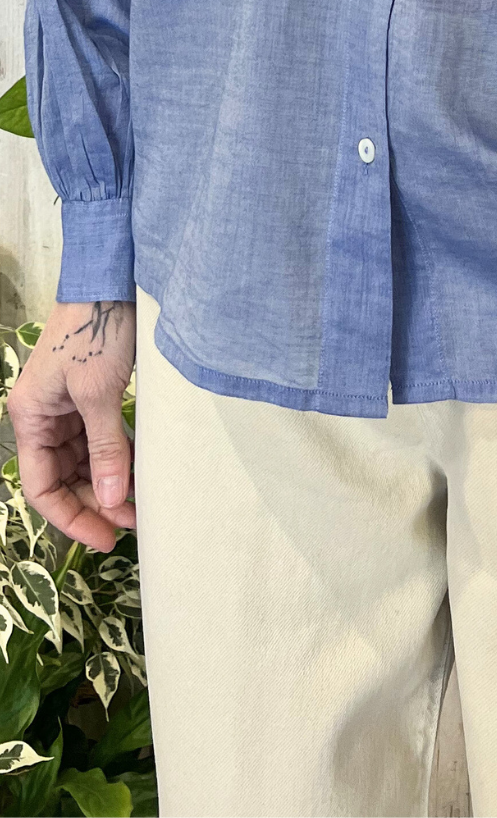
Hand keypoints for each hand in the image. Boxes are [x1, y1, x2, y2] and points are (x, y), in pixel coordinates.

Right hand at [7, 301, 135, 550]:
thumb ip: (106, 448)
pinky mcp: (91, 396)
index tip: (107, 538)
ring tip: (142, 505)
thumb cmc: (97, 331)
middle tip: (134, 523)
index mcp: (30, 418)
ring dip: (109, 482)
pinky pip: (100, 439)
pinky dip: (118, 456)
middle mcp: (43, 416)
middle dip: (95, 502)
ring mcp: (67, 406)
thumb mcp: (99, 394)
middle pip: (63, 478)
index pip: (41, 486)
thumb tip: (112, 500)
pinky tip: (142, 472)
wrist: (112, 281)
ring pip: (83, 461)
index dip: (71, 517)